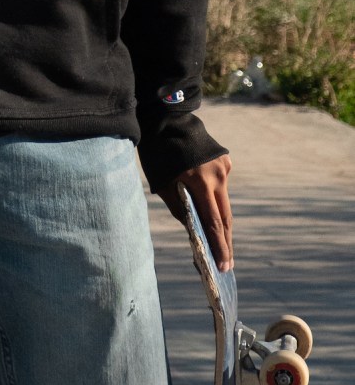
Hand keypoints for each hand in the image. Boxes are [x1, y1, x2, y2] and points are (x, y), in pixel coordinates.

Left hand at [158, 152, 232, 268]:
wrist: (167, 118)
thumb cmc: (158, 153)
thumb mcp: (163, 184)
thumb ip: (180, 208)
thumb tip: (194, 232)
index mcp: (200, 182)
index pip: (213, 222)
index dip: (219, 247)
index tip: (224, 267)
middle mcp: (218, 175)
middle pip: (225, 216)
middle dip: (225, 242)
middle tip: (227, 265)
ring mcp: (224, 167)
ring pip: (225, 202)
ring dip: (222, 224)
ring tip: (222, 248)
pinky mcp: (226, 160)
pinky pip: (221, 185)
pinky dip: (215, 198)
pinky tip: (210, 210)